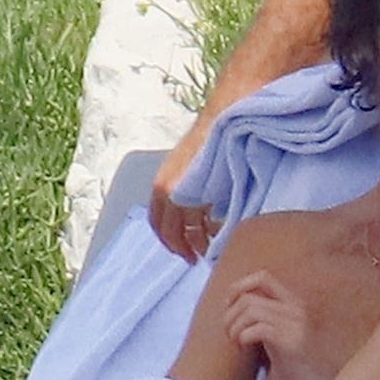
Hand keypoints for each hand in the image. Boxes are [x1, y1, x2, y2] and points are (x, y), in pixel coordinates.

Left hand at [149, 117, 218, 260]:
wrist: (222, 120)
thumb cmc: (205, 141)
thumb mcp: (181, 166)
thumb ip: (179, 188)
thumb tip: (186, 212)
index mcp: (160, 186)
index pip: (157, 224)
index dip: (167, 240)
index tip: (177, 248)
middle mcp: (169, 193)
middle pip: (172, 234)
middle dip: (183, 249)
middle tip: (193, 259)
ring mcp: (189, 196)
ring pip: (192, 232)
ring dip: (200, 245)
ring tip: (209, 251)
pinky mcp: (209, 195)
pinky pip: (210, 224)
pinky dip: (214, 234)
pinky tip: (220, 236)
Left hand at [223, 270, 328, 379]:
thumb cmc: (295, 363)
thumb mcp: (279, 332)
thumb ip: (265, 315)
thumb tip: (234, 304)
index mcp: (293, 302)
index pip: (262, 277)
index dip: (238, 287)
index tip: (229, 306)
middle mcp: (296, 308)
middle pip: (248, 297)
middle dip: (229, 315)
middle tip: (229, 334)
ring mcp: (295, 324)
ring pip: (250, 311)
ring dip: (234, 328)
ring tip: (236, 343)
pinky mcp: (291, 342)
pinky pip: (257, 329)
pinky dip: (242, 338)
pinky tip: (245, 349)